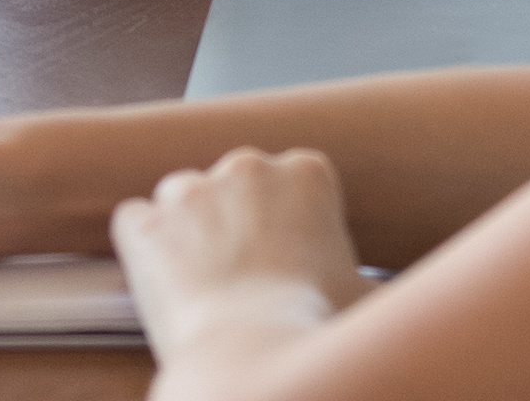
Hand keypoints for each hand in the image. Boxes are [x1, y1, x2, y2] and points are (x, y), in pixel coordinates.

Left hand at [110, 147, 361, 361]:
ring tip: (205, 286)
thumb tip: (394, 293)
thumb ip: (366, 273)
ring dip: (188, 233)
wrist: (254, 362)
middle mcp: (248, 167)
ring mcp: (191, 191)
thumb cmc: (316, 331)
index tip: (289, 259)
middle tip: (248, 279)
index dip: (289, 226)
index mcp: (308, 174)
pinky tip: (164, 285)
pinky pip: (135, 223)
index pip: (293, 182)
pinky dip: (144, 251)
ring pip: (182, 199)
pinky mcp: (145, 224)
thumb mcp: (369, 295)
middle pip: (235, 187)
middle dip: (237, 223)